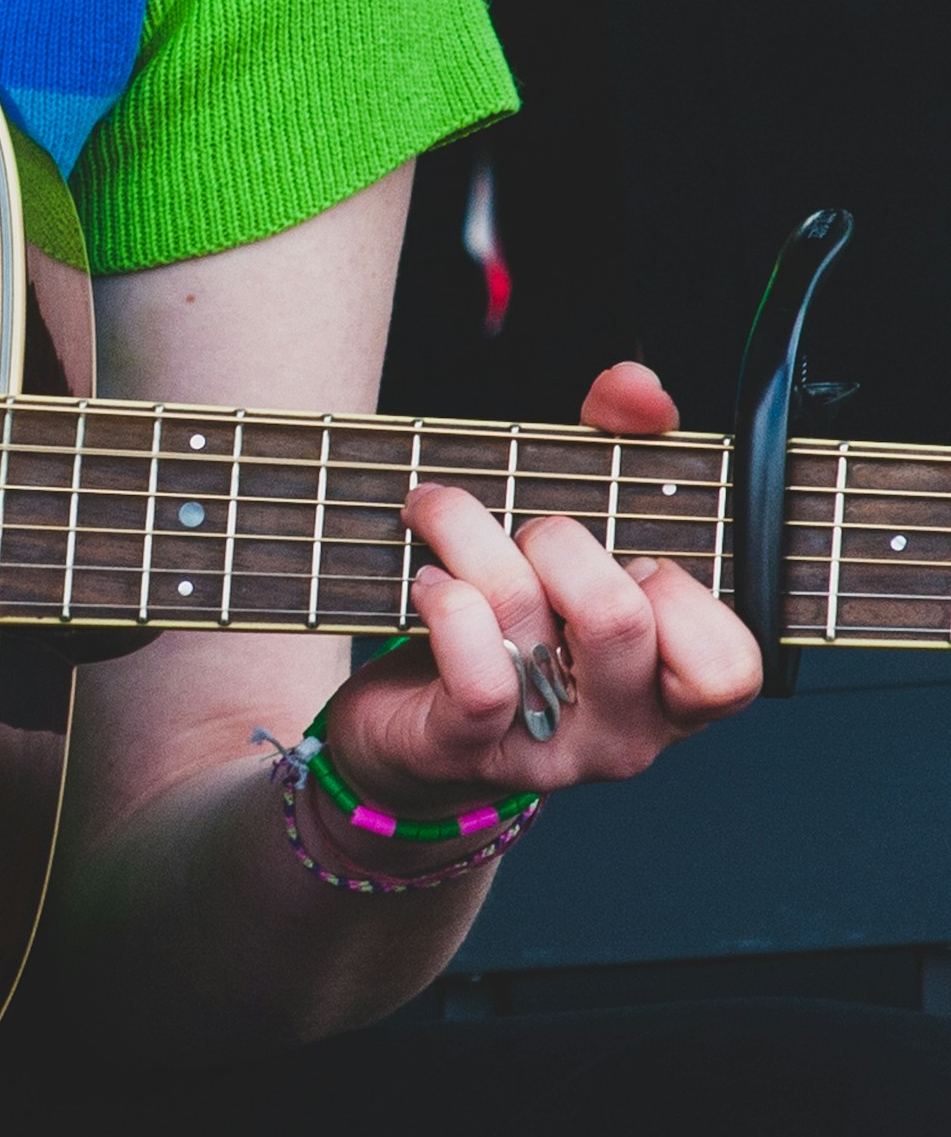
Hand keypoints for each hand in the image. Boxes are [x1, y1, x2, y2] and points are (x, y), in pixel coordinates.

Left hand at [321, 362, 762, 818]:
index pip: (731, 667)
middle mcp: (624, 730)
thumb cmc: (508, 629)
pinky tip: (428, 583)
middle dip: (557, 539)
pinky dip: (445, 604)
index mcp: (670, 690)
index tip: (630, 560)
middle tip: (522, 534)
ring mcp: (547, 747)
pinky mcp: (466, 748)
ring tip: (441, 521)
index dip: (681, 592)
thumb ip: (622, 446)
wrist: (406, 736)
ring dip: (472, 538)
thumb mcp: (575, 544)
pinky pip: (476, 672)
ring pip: (529, 619)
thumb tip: (638, 388)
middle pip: (619, 617)